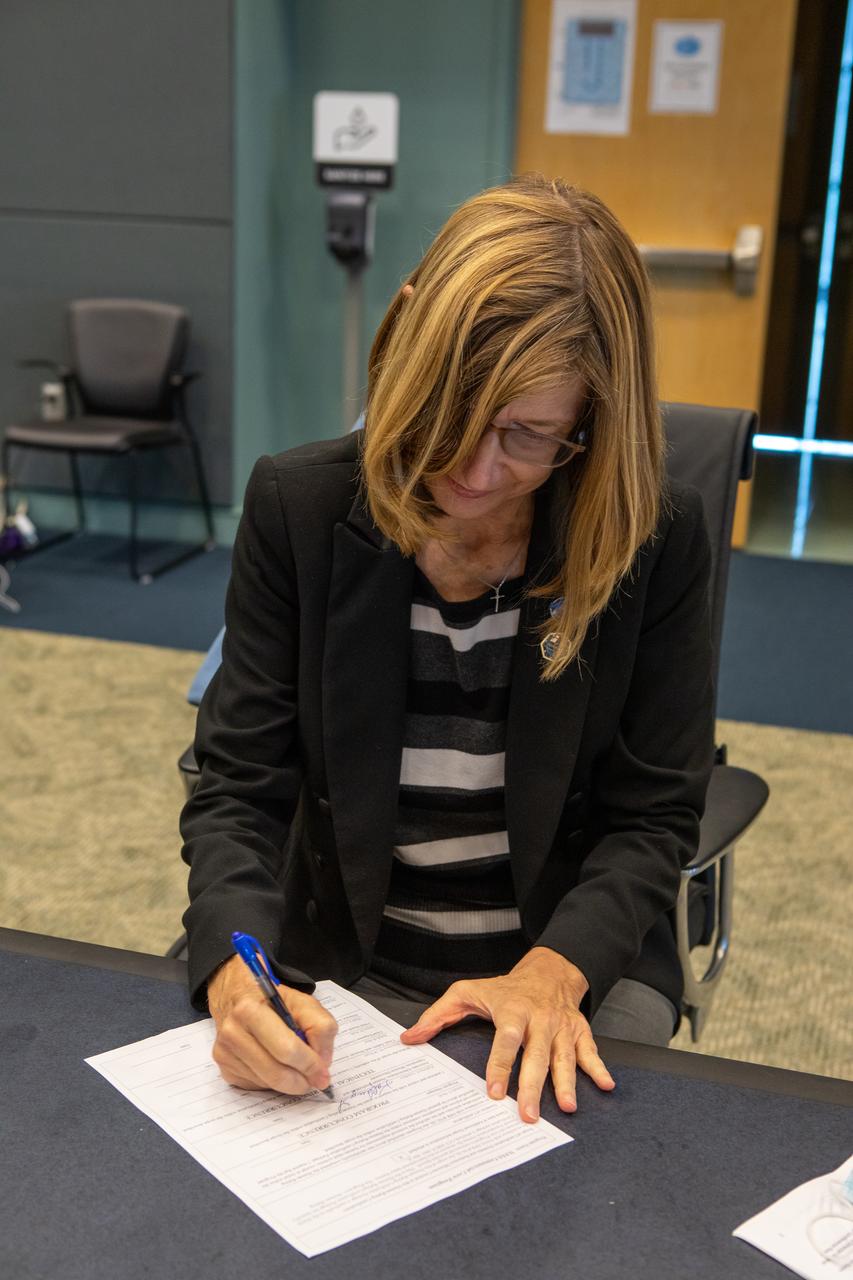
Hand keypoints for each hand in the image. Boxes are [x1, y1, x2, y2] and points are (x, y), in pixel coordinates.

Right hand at [207, 954, 336, 1094]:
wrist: (238, 999)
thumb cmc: (274, 1002)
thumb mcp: (303, 1002)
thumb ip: (320, 1027)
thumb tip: (322, 1062)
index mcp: (250, 1010)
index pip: (287, 1049)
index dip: (310, 1064)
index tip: (324, 1073)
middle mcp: (232, 1033)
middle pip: (276, 1073)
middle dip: (302, 1080)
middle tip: (316, 1080)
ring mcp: (225, 1054)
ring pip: (268, 1084)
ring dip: (289, 1083)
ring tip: (298, 1069)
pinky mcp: (225, 1070)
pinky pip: (258, 1087)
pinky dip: (274, 1083)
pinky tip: (277, 1065)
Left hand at [400, 947, 614, 1122]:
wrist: (549, 970)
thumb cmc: (505, 989)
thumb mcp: (469, 992)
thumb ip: (439, 1015)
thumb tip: (410, 1038)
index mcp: (512, 1011)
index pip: (506, 1041)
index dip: (500, 1067)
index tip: (495, 1093)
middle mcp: (539, 1020)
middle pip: (536, 1056)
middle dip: (533, 1087)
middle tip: (528, 1115)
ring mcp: (561, 1027)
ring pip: (565, 1058)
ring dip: (567, 1083)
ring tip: (568, 1107)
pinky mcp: (579, 1032)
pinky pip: (591, 1051)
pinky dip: (600, 1068)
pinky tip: (606, 1086)